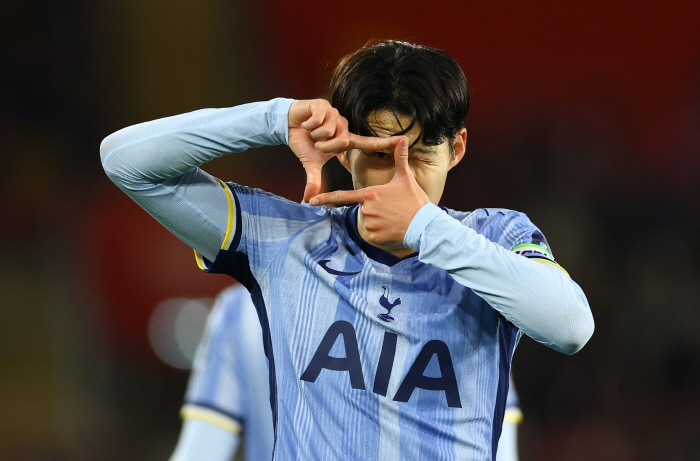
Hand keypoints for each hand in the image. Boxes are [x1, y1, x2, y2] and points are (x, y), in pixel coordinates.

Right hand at [288, 99, 399, 201]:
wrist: (288, 125)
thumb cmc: (304, 143)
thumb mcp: (311, 163)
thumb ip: (314, 180)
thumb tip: (307, 199)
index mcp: (345, 139)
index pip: (367, 143)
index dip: (384, 143)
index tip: (403, 140)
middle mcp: (343, 126)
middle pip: (342, 141)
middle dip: (325, 146)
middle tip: (316, 144)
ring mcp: (334, 114)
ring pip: (329, 131)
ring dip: (316, 135)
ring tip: (311, 132)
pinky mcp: (323, 105)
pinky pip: (319, 120)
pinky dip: (309, 125)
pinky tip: (306, 123)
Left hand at [309, 137, 429, 247]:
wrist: (424, 226)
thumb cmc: (414, 200)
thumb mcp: (406, 178)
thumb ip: (400, 158)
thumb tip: (403, 138)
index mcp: (370, 194)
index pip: (343, 196)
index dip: (325, 198)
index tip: (311, 201)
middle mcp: (366, 209)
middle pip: (364, 208)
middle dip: (375, 209)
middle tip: (393, 208)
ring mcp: (370, 224)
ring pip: (369, 221)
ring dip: (380, 220)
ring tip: (395, 217)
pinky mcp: (375, 237)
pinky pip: (374, 234)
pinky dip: (382, 232)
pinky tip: (394, 228)